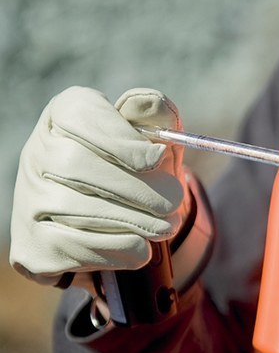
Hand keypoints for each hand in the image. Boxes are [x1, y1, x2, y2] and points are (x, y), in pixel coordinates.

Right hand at [10, 87, 190, 285]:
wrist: (111, 226)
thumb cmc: (137, 173)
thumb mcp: (153, 143)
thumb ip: (156, 121)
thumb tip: (151, 104)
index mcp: (64, 117)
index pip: (80, 115)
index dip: (120, 139)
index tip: (158, 158)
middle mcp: (37, 154)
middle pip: (76, 165)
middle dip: (136, 188)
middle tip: (175, 201)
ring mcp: (30, 200)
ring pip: (78, 210)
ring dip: (134, 221)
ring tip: (167, 227)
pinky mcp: (33, 245)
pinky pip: (76, 246)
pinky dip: (118, 248)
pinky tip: (142, 247)